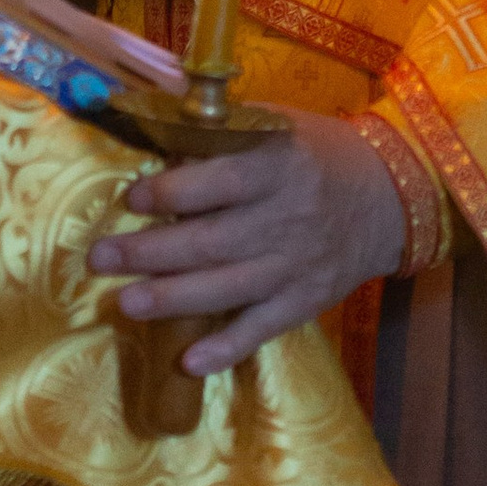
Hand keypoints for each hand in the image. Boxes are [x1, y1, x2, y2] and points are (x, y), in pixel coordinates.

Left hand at [88, 109, 406, 377]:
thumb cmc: (315, 152)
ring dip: (172, 299)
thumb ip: (221, 130)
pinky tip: (188, 362)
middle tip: (98, 258)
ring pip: (227, 289)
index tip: (131, 198)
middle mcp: (287, 218)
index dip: (170, 193)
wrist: (388, 196)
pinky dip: (226, 348)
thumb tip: (153, 123)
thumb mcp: (277, 124)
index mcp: (278, 166)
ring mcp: (296, 265)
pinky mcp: (305, 301)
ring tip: (124, 304)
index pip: (217, 182)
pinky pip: (261, 329)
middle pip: (210, 242)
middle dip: (149, 253)